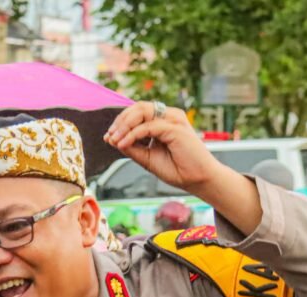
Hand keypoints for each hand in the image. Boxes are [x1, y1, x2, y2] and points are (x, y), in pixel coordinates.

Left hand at [104, 103, 222, 192]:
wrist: (198, 180)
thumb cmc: (177, 169)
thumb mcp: (148, 157)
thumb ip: (132, 147)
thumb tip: (114, 140)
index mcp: (164, 121)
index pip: (138, 112)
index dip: (121, 121)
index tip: (109, 137)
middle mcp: (169, 116)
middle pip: (138, 107)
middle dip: (120, 121)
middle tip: (109, 136)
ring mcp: (173, 120)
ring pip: (142, 111)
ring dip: (124, 124)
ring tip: (114, 139)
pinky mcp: (175, 128)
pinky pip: (147, 126)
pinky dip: (132, 134)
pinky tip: (123, 144)